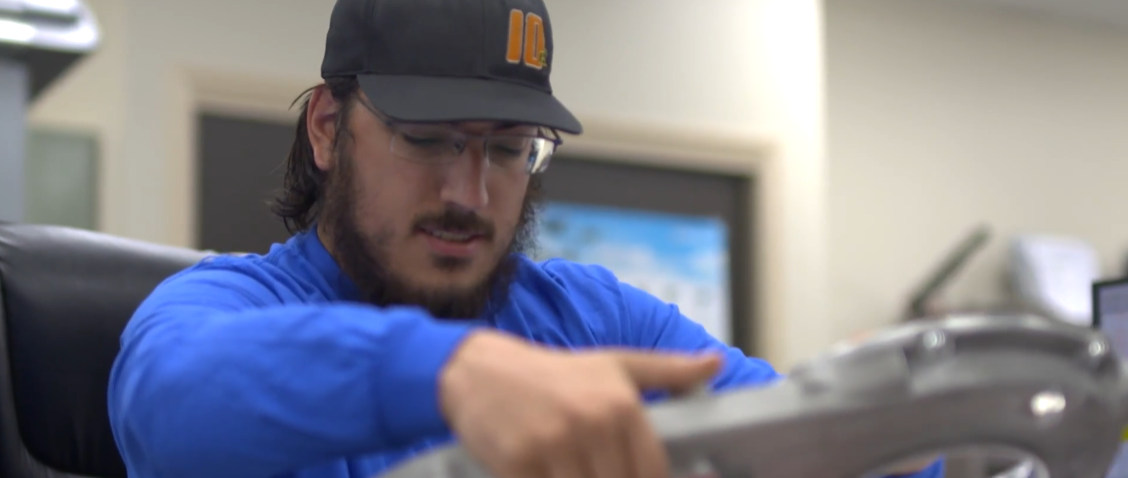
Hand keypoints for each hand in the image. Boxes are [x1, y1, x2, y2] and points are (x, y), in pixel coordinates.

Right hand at [439, 331, 722, 477]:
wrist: (480, 370)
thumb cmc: (555, 372)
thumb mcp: (614, 363)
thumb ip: (669, 371)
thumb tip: (716, 364)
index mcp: (622, 405)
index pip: (651, 473)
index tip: (630, 476)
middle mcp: (593, 424)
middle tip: (591, 470)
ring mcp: (555, 445)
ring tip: (570, 470)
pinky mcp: (519, 464)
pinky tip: (544, 475)